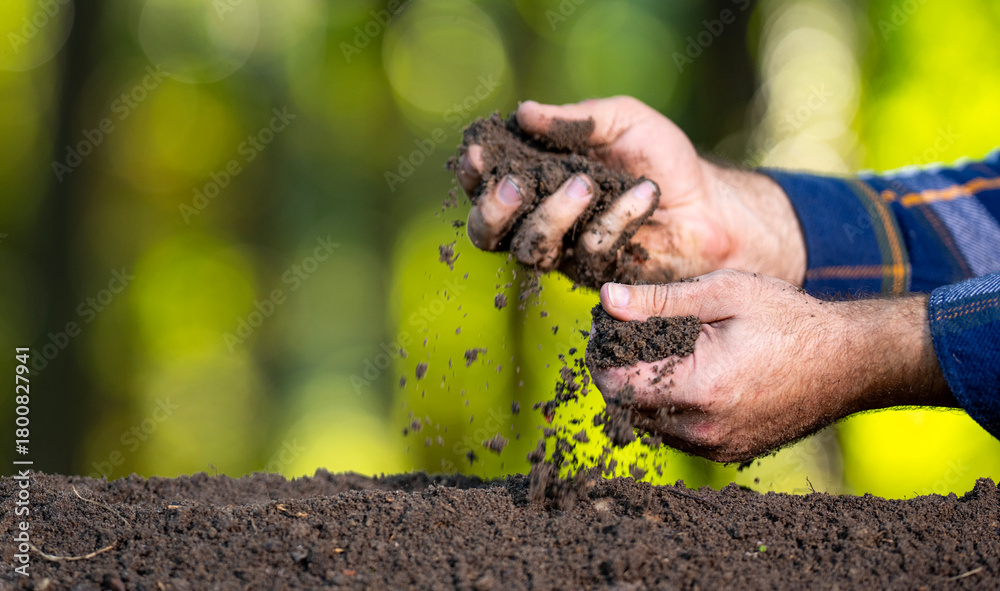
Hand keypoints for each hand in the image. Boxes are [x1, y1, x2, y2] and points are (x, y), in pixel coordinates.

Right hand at [457, 97, 807, 286]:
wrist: (709, 203)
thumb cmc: (661, 157)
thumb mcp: (622, 120)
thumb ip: (575, 119)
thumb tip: (524, 112)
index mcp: (535, 179)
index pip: (485, 184)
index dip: (474, 174)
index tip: (479, 153)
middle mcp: (540, 220)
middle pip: (487, 233)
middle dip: (495, 209)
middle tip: (516, 186)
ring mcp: (565, 253)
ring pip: (531, 250)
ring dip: (553, 216)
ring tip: (586, 184)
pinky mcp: (596, 276)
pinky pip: (590, 254)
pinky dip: (617, 218)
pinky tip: (646, 192)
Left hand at [588, 270, 954, 461]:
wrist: (853, 361)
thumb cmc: (790, 319)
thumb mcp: (723, 294)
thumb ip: (660, 301)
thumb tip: (607, 299)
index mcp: (699, 388)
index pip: (615, 385)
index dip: (603, 355)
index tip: (609, 329)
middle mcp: (704, 428)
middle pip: (628, 406)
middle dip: (621, 370)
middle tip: (632, 334)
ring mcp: (718, 447)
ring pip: (651, 424)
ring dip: (645, 391)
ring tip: (663, 352)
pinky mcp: (731, 454)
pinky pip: (679, 435)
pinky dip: (672, 407)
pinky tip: (690, 375)